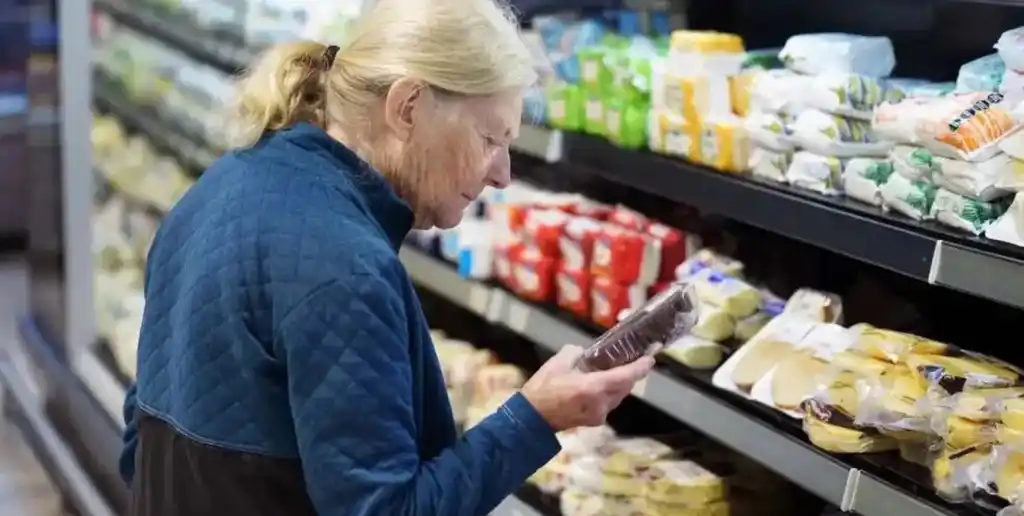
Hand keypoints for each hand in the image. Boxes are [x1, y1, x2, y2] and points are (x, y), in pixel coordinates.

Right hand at [521, 345, 654, 431]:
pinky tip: (597, 386)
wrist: (532, 419)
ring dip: (618, 385)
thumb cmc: (543, 389)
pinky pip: (608, 404)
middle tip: (629, 360)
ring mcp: (599, 415)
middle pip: (625, 387)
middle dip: (629, 374)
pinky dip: (608, 394)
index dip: (640, 367)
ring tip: (611, 372)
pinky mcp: (594, 421)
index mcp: (594, 387)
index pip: (626, 376)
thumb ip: (576, 353)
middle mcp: (602, 403)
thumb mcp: (557, 362)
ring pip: (617, 396)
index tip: (650, 358)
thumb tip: (585, 354)